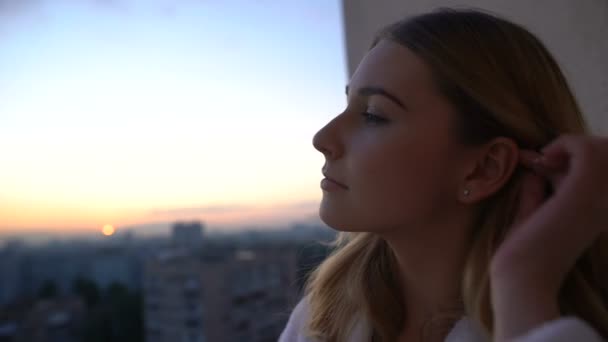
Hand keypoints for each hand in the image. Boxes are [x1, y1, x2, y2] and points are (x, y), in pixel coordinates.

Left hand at [489, 135, 607, 340]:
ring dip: (569, 146)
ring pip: (601, 148)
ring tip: (542, 162)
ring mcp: (603, 196)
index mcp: (603, 211)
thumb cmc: (526, 252)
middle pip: (607, 154)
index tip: (539, 164)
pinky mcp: (585, 189)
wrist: (522, 273)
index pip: (602, 169)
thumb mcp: (534, 214)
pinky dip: (563, 144)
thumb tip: (534, 170)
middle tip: (541, 163)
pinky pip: (585, 148)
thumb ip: (538, 191)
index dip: (573, 158)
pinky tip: (542, 159)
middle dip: (575, 149)